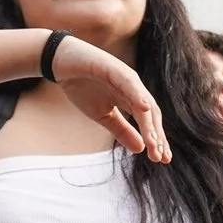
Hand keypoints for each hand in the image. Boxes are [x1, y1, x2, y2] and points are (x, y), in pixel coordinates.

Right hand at [45, 32, 169, 162]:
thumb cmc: (83, 87)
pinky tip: (144, 108)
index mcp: (132, 100)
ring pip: (143, 103)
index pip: (150, 123)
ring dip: (150, 123)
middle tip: (162, 158)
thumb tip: (141, 149)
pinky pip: (129, 83)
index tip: (162, 160)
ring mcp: (126, 78)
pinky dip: (137, 95)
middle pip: (152, 115)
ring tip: (155, 143)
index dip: (156, 140)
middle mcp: (134, 89)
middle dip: (157, 137)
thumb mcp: (103, 115)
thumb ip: (122, 130)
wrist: (61, 63)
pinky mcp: (114, 68)